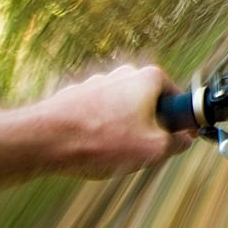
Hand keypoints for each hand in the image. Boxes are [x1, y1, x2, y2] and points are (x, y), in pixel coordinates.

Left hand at [35, 65, 194, 177]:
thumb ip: (177, 144)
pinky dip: (103, 131)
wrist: (43, 140)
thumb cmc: (99, 141)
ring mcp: (99, 83)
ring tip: (113, 154)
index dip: (184, 123)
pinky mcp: (79, 96)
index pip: (180, 99)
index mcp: (149, 79)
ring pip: (126, 111)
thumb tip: (184, 141)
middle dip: (152, 128)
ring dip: (126, 131)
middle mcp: (125, 74)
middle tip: (145, 151)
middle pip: (152, 105)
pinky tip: (93, 150)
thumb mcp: (153, 150)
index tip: (181, 139)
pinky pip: (102, 116)